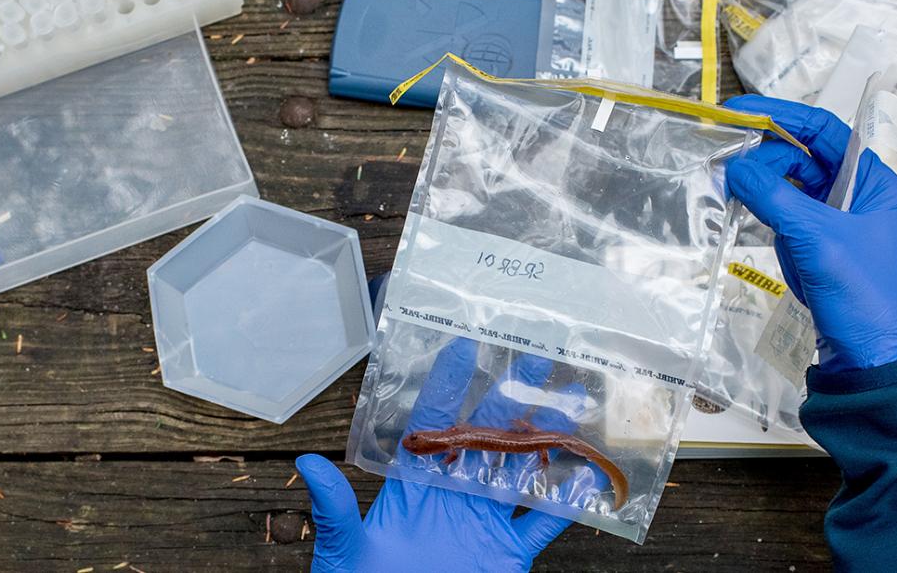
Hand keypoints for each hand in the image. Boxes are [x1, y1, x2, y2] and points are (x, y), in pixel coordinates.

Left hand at [297, 339, 592, 572]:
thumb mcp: (343, 550)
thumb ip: (334, 509)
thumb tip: (307, 462)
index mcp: (412, 487)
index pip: (433, 425)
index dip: (447, 385)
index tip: (463, 344)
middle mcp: (452, 497)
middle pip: (487, 436)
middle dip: (511, 397)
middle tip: (535, 358)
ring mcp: (483, 524)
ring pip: (522, 470)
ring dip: (547, 439)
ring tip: (571, 402)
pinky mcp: (506, 556)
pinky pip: (541, 523)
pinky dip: (568, 501)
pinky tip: (589, 474)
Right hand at [722, 94, 896, 371]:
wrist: (873, 360)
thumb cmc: (861, 293)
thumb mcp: (817, 238)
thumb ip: (774, 197)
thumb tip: (734, 166)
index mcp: (873, 182)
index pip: (825, 132)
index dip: (782, 116)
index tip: (740, 111)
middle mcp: (857, 195)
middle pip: (804, 157)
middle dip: (764, 154)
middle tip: (725, 160)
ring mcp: (837, 223)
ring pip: (791, 187)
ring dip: (761, 183)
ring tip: (727, 184)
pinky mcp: (819, 248)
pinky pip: (786, 216)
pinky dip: (764, 210)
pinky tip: (743, 209)